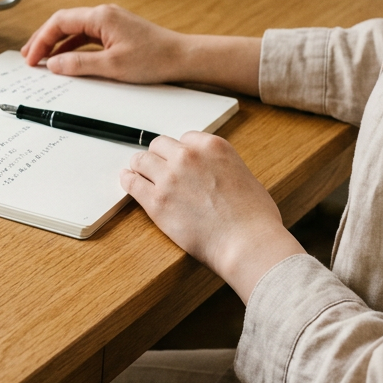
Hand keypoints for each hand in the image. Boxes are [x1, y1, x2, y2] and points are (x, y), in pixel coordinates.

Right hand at [20, 4, 191, 83]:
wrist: (182, 58)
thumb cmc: (153, 59)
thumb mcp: (112, 66)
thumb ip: (79, 64)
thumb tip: (53, 64)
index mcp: (100, 16)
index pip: (59, 22)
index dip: (41, 40)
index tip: (31, 58)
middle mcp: (104, 14)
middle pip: (64, 22)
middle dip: (44, 39)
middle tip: (29, 57)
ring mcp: (111, 21)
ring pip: (75, 29)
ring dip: (57, 44)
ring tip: (42, 59)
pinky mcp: (117, 31)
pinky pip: (87, 36)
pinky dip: (73, 46)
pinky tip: (66, 59)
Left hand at [121, 131, 304, 301]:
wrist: (247, 243)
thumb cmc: (254, 218)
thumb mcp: (244, 176)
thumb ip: (221, 168)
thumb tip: (212, 175)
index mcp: (213, 147)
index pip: (185, 139)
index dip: (181, 152)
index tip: (179, 161)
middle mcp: (188, 156)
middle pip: (159, 145)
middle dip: (159, 157)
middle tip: (159, 169)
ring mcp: (169, 178)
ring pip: (141, 160)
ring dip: (141, 167)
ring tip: (140, 174)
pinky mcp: (156, 201)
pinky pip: (131, 182)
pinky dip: (128, 180)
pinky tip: (128, 180)